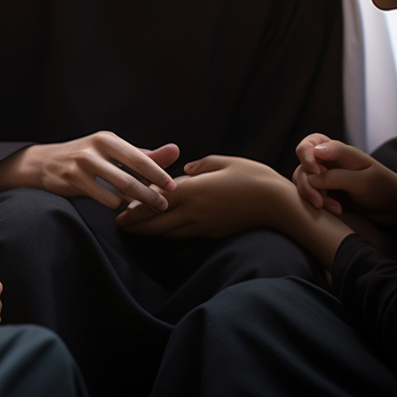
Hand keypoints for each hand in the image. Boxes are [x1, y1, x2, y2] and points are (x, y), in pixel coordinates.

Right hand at [24, 135, 178, 210]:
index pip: (139, 157)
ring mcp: (81, 165)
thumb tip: (175, 150)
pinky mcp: (72, 180)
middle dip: (150, 194)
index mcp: (107, 139)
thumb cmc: (86, 157)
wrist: (44, 162)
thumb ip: (142, 154)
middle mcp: (94, 149)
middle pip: (130, 177)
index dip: (158, 173)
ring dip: (134, 203)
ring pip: (117, 191)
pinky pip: (102, 198)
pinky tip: (120, 207)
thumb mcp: (112, 151)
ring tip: (146, 209)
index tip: (174, 186)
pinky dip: (115, 205)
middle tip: (163, 205)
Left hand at [116, 155, 295, 238]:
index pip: (156, 202)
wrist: (276, 204)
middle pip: (157, 223)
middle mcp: (194, 211)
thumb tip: (186, 169)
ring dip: (151, 231)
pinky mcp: (213, 232)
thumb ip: (201, 165)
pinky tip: (165, 230)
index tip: (120, 211)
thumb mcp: (224, 162)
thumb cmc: (251, 177)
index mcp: (193, 190)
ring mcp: (203, 225)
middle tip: (120, 225)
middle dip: (137, 225)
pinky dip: (170, 233)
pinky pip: (185, 234)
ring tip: (136, 229)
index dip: (136, 208)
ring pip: (169, 232)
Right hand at [293, 136, 396, 223]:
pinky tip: (336, 210)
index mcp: (338, 152)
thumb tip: (310, 174)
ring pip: (304, 181)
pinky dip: (319, 203)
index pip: (310, 145)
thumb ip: (335, 176)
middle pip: (303, 165)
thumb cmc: (385, 187)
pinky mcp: (329, 192)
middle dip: (306, 183)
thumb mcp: (363, 180)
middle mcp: (330, 162)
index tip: (316, 173)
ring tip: (328, 206)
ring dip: (311, 194)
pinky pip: (313, 194)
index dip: (307, 157)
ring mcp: (328, 177)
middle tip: (319, 200)